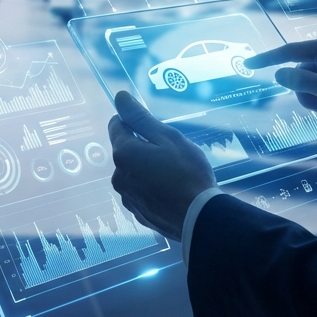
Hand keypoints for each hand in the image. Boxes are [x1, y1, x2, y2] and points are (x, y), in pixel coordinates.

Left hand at [108, 90, 216, 241]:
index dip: (134, 121)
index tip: (154, 128)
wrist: (200, 219)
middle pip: (126, 150)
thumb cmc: (187, 173)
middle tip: (172, 154)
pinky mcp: (138, 213)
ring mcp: (127, 197)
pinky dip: (152, 188)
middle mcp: (118, 176)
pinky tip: (173, 192)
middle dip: (143, 147)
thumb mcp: (168, 138)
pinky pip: (141, 192)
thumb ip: (140, 118)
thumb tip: (120, 97)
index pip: (116, 125)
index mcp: (123, 153)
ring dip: (148, 169)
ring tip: (175, 175)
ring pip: (133, 172)